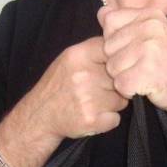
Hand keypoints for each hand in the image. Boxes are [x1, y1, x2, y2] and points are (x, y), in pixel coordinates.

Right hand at [0, 37, 127, 166]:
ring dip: (112, 104)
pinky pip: (116, 119)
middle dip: (115, 86)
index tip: (109, 69)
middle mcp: (83, 75)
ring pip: (122, 100)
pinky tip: (94, 115)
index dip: (116, 63)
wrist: (39, 115)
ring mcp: (88, 99)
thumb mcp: (70, 59)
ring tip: (94, 103)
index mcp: (79, 55)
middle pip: (121, 78)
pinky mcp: (91, 120)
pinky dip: (108, 120)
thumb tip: (126, 46)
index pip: (114, 51)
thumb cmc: (59, 86)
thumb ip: (95, 50)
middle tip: (97, 90)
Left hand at [97, 7, 166, 116]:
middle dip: (118, 61)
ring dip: (123, 77)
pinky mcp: (147, 72)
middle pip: (108, 46)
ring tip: (142, 76)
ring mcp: (149, 49)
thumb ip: (126, 22)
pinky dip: (128, 91)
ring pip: (112, 66)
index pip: (110, 21)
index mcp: (150, 15)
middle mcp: (150, 28)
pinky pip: (120, 84)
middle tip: (139, 66)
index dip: (114, 40)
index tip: (133, 49)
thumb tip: (101, 13)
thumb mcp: (152, 33)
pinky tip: (143, 87)